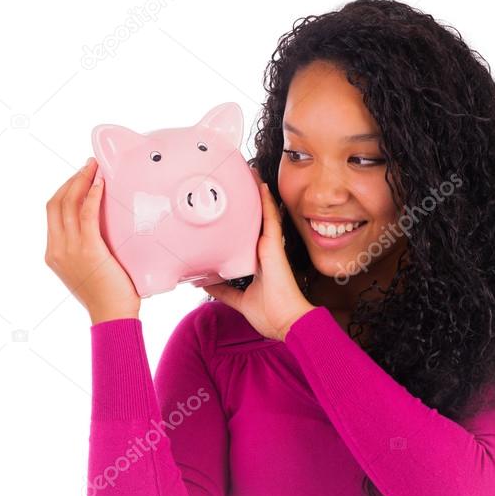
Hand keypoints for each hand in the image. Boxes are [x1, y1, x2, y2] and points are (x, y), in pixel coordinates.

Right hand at [44, 158, 140, 323]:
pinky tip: (101, 184)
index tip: (80, 176)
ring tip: (95, 167)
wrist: (112, 317)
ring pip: (68, 204)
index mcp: (53, 253)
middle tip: (88, 166)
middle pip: (56, 202)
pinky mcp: (88, 250)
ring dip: (82, 181)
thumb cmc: (109, 296)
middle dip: (72, 179)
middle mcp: (56, 249)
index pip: (52, 211)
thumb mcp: (89, 269)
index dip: (65, 189)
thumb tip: (103, 229)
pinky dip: (93, 195)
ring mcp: (69, 250)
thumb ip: (87, 249)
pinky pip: (87, 215)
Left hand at [203, 178, 314, 340]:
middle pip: (256, 219)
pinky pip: (270, 219)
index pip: (249, 234)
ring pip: (263, 214)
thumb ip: (224, 290)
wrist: (288, 323)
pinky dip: (265, 202)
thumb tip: (205, 283)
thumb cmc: (271, 315)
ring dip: (256, 194)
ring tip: (248, 172)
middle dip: (248, 200)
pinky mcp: (275, 246)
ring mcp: (271, 247)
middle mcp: (265, 251)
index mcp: (259, 261)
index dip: (242, 218)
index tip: (233, 204)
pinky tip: (260, 185)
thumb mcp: (240, 299)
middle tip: (238, 179)